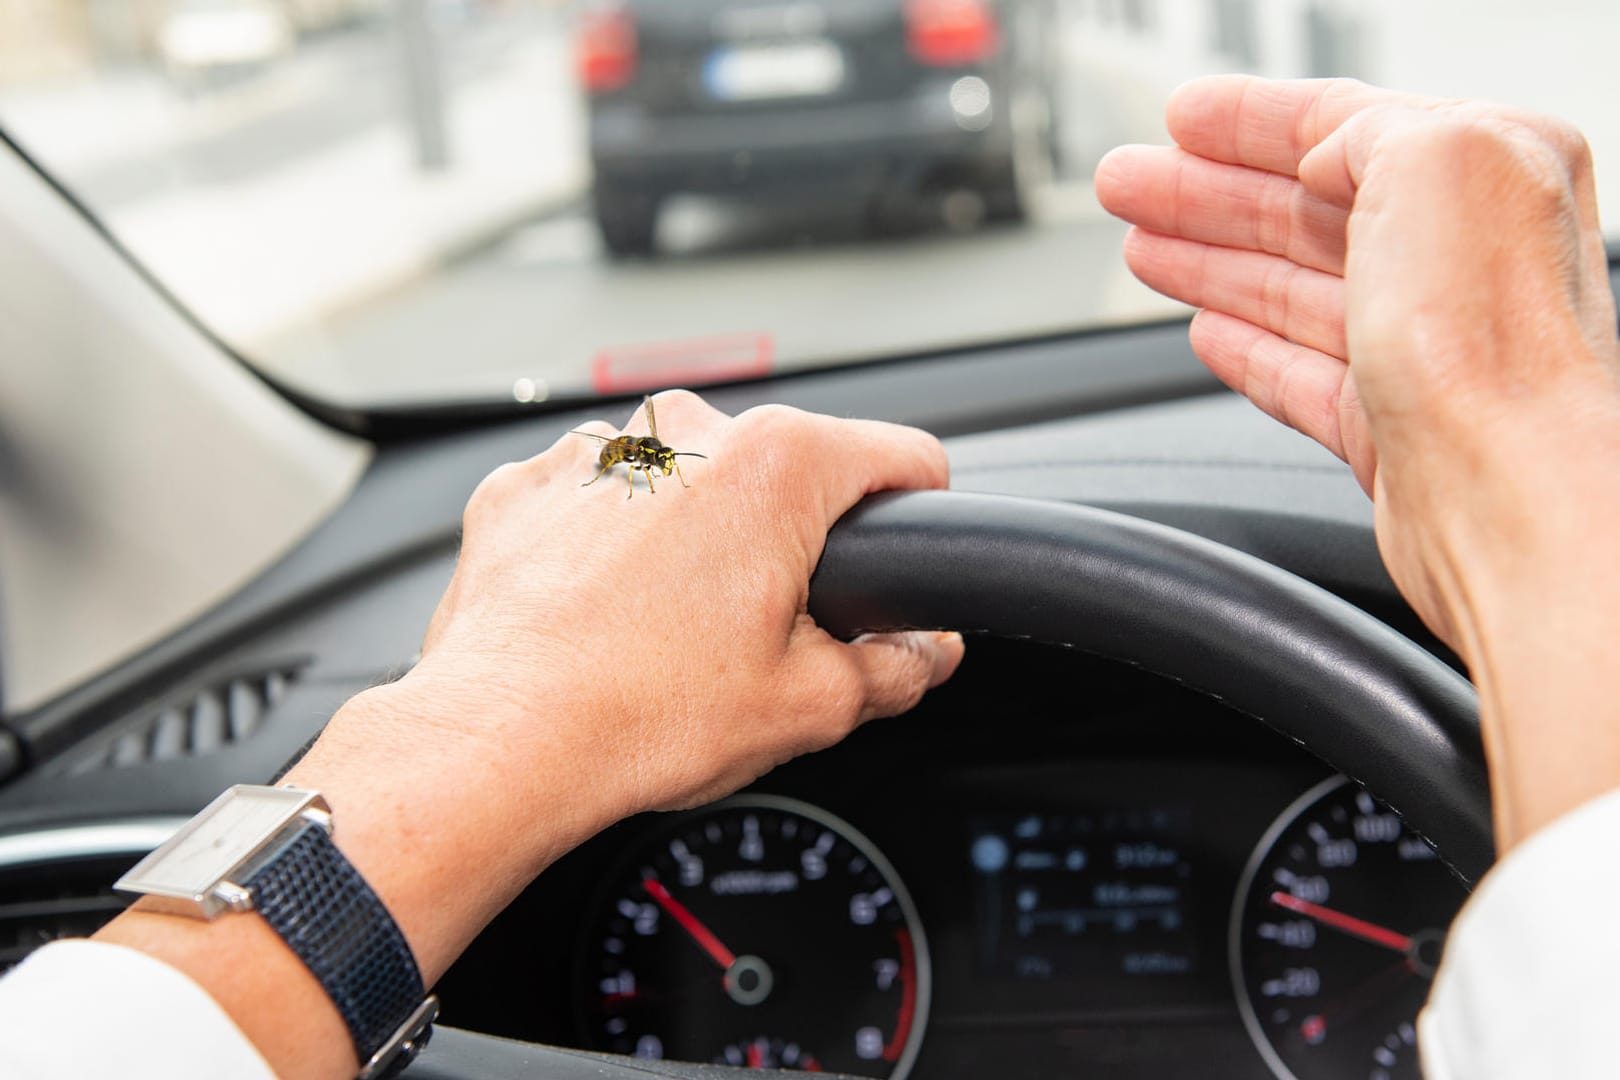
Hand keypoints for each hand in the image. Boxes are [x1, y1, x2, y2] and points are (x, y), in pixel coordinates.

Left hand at [99, 392, 963, 1078]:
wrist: (497, 742)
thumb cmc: (638, 714)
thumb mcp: (807, 707)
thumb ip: (895, 667)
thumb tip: (925, 652)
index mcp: (776, 466)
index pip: (902, 458)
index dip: (921, 512)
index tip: (906, 549)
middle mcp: (687, 431)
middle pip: (785, 471)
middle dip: (791, 540)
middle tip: (766, 630)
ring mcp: (599, 451)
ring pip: (688, 482)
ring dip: (695, 537)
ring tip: (670, 631)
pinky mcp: (529, 484)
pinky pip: (602, 498)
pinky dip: (613, 543)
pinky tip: (603, 615)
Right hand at [1095, 76, 1619, 846]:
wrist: (1511, 500)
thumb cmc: (1495, 340)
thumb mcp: (1430, 156)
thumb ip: (1364, 131)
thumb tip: (1322, 159)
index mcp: (1491, 170)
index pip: (1345, 125)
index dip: (1251, 120)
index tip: (1180, 118)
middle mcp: (1467, 257)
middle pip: (1306, 210)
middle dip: (1205, 192)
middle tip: (1129, 183)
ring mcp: (1427, 348)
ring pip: (1294, 290)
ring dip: (1210, 263)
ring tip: (1141, 248)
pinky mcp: (1395, 430)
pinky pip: (1303, 374)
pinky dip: (1248, 349)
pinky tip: (1206, 333)